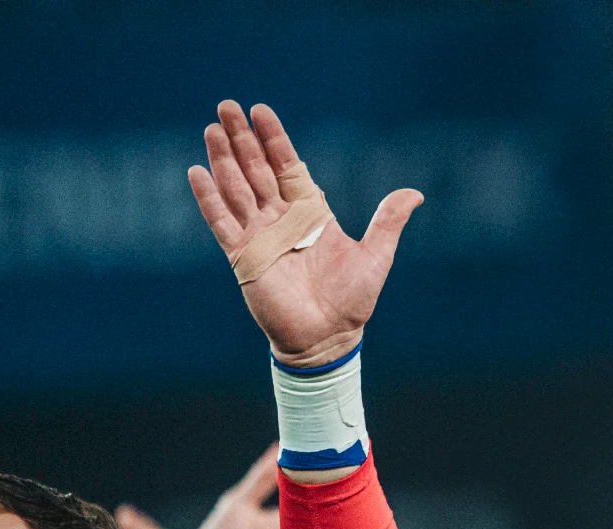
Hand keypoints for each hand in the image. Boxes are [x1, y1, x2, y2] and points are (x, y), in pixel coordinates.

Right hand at [188, 101, 421, 366]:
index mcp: (311, 214)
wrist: (329, 338)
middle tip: (227, 106)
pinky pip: (222, 222)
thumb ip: (388, 222)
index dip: (275, 140)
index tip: (261, 111)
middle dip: (243, 139)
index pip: (288, 167)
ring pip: (236, 189)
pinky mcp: (244, 258)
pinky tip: (197, 172)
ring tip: (212, 129)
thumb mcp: (376, 256)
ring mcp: (261, 237)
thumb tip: (416, 194)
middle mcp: (282, 220)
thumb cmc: (352, 301)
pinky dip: (209, 198)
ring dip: (223, 159)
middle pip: (257, 170)